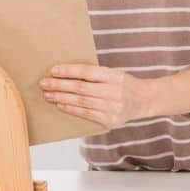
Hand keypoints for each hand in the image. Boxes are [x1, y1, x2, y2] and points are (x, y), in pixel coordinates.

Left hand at [39, 64, 153, 128]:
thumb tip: (67, 73)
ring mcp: (112, 108)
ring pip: (81, 102)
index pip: (88, 72)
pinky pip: (86, 114)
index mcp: (115, 76)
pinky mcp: (109, 120)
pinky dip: (71, 109)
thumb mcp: (114, 73)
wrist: (145, 100)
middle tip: (44, 83)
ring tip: (48, 95)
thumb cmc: (125, 84)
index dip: (69, 71)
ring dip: (62, 98)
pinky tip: (60, 105)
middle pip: (81, 89)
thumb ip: (95, 74)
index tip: (53, 70)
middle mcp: (114, 92)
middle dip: (60, 86)